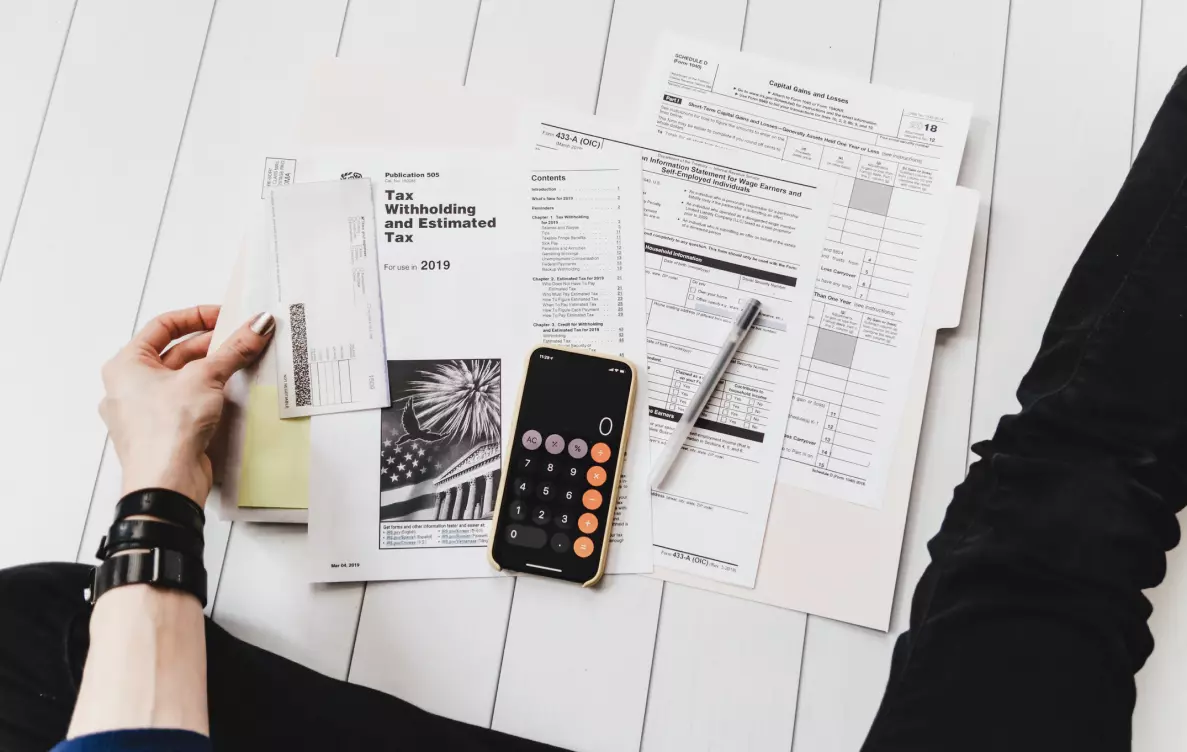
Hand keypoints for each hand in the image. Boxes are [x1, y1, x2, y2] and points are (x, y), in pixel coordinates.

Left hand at [99, 306, 274, 505]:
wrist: (166, 484)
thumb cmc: (164, 432)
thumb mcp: (205, 377)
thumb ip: (234, 349)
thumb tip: (256, 326)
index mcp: (125, 365)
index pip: (163, 326)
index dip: (196, 316)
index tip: (225, 316)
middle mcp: (130, 387)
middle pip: (176, 353)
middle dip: (212, 345)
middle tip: (243, 339)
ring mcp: (146, 412)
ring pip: (184, 379)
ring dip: (213, 370)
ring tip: (242, 362)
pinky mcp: (165, 432)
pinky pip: (188, 402)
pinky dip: (210, 393)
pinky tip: (231, 392)